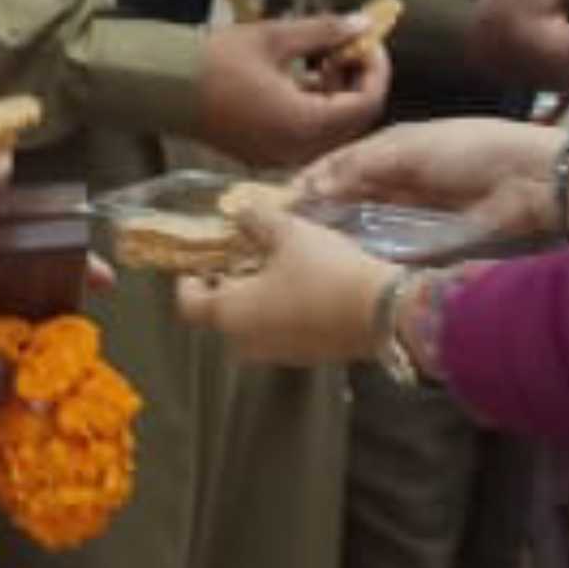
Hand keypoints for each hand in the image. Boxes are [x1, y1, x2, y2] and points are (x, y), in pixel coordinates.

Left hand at [169, 200, 397, 368]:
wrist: (382, 312)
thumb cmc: (326, 271)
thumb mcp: (288, 233)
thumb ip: (255, 219)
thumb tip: (238, 210)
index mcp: (230, 314)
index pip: (188, 304)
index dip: (186, 280)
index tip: (197, 261)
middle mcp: (246, 342)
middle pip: (220, 316)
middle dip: (224, 288)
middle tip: (238, 259)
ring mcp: (276, 354)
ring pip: (250, 326)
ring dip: (253, 300)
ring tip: (272, 268)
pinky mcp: (304, 357)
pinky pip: (278, 333)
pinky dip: (278, 312)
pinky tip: (300, 287)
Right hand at [196, 16, 393, 170]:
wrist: (164, 87)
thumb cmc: (217, 59)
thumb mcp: (276, 37)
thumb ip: (325, 31)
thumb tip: (363, 23)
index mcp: (304, 123)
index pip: (366, 103)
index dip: (375, 69)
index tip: (367, 40)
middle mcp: (298, 149)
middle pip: (353, 121)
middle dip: (358, 82)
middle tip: (348, 46)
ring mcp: (281, 156)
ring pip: (331, 130)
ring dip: (337, 95)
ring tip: (324, 56)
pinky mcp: (266, 154)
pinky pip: (307, 136)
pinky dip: (315, 109)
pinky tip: (303, 77)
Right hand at [293, 111, 561, 243]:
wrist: (526, 181)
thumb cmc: (467, 150)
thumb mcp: (406, 148)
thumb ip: (358, 166)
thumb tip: (312, 187)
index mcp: (389, 149)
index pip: (338, 165)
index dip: (309, 181)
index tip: (277, 203)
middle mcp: (395, 182)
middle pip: (345, 198)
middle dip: (317, 213)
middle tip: (281, 235)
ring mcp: (408, 215)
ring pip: (361, 226)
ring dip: (335, 237)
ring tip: (300, 253)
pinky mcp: (425, 244)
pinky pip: (385, 251)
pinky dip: (364, 256)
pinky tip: (339, 267)